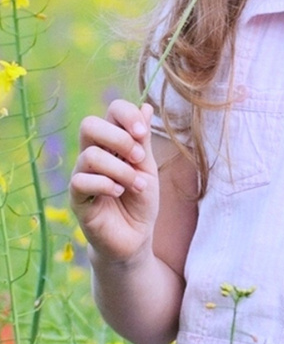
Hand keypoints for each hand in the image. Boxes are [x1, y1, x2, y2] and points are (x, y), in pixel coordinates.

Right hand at [70, 100, 158, 263]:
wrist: (135, 238)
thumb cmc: (140, 201)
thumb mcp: (147, 168)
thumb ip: (143, 140)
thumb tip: (146, 105)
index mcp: (112, 143)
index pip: (111, 111)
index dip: (127, 116)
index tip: (142, 133)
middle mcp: (92, 155)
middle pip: (89, 125)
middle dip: (119, 138)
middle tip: (138, 158)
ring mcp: (82, 175)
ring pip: (90, 156)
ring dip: (121, 170)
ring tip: (137, 186)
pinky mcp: (77, 198)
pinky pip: (81, 181)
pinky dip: (106, 185)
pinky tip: (119, 193)